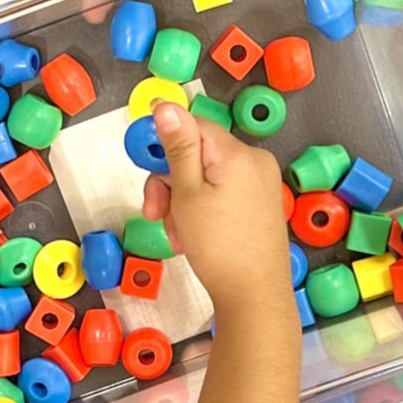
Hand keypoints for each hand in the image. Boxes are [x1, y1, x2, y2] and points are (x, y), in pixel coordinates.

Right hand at [139, 102, 291, 316]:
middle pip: (197, 154)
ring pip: (206, 177)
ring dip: (183, 201)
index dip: (163, 141)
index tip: (142, 158)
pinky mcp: (260, 205)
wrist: (253, 296)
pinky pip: (222, 194)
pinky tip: (193, 236)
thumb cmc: (220, 249)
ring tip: (178, 233)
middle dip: (171, 182)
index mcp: (237, 154)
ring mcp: (260, 184)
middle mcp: (255, 162)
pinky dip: (202, 210)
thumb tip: (167, 106)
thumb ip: (177, 147)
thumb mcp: (187, 194)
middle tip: (157, 212)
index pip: (192, 126)